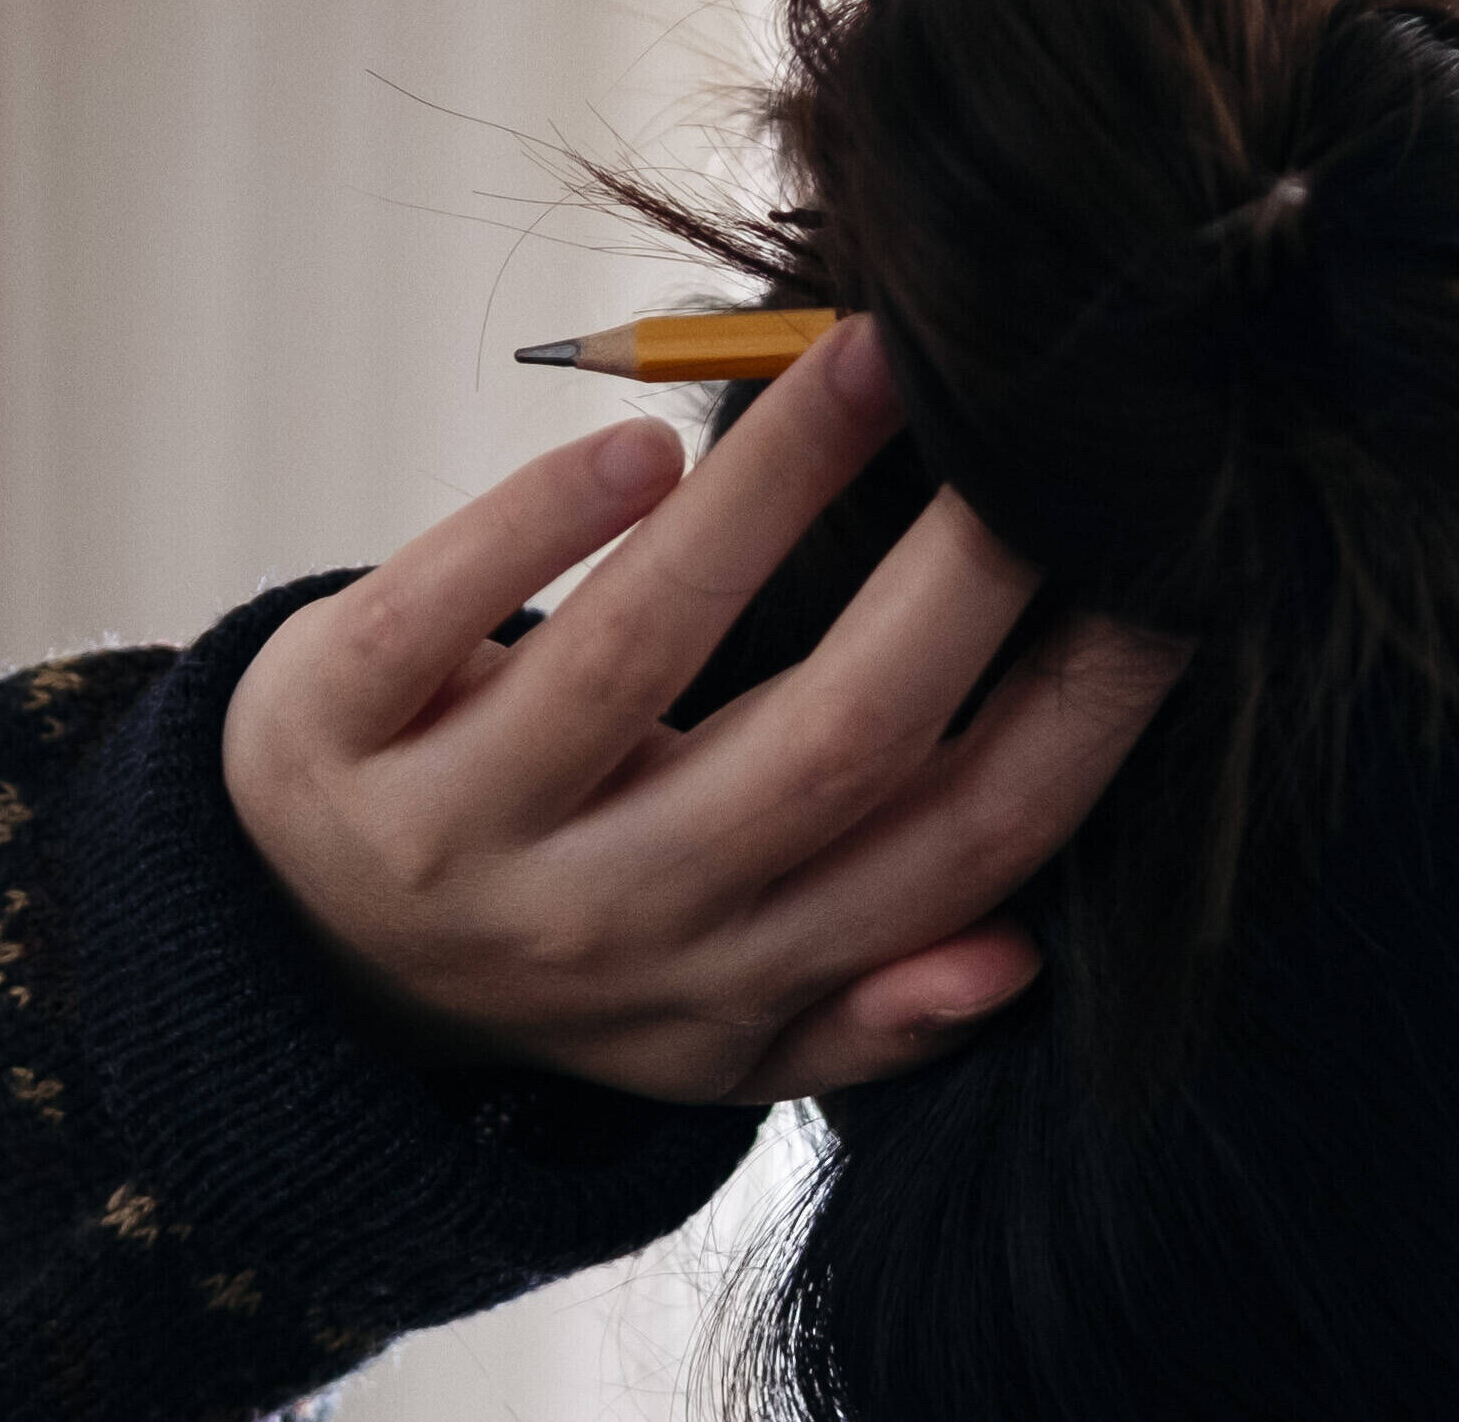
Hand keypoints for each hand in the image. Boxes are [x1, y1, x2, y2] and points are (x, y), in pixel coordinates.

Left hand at [228, 322, 1186, 1105]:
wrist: (290, 959)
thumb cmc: (567, 942)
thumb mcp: (715, 1025)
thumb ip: (867, 1010)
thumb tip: (1014, 959)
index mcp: (734, 979)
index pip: (949, 850)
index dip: (1078, 722)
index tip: (1167, 581)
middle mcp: (604, 922)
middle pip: (825, 751)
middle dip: (957, 583)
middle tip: (1040, 434)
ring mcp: (455, 833)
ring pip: (637, 656)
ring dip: (770, 497)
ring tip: (866, 359)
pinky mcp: (328, 735)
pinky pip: (431, 616)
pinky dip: (536, 522)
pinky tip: (643, 444)